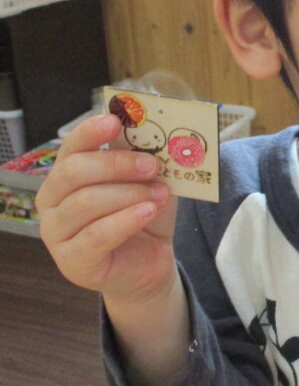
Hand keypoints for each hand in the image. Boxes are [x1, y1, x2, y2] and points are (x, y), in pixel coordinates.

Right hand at [37, 113, 177, 304]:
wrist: (149, 264)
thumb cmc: (142, 216)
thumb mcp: (146, 183)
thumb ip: (141, 161)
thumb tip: (148, 133)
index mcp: (65, 174)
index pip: (70, 147)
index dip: (90, 132)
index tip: (115, 121)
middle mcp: (52, 200)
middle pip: (73, 172)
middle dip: (116, 164)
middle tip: (152, 165)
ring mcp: (56, 233)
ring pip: (86, 202)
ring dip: (129, 194)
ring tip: (160, 194)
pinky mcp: (72, 261)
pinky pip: (96, 236)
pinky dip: (125, 221)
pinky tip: (147, 212)